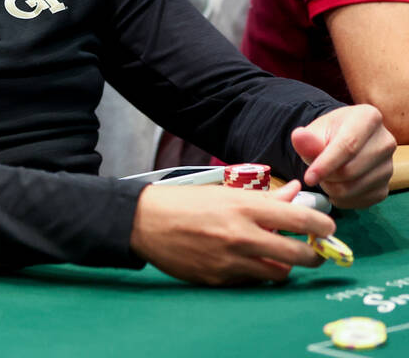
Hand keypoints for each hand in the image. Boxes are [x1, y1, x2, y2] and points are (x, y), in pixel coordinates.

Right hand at [129, 180, 333, 284]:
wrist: (144, 221)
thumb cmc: (184, 202)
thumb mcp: (224, 192)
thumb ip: (263, 197)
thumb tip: (294, 191)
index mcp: (244, 208)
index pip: (301, 219)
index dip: (323, 225)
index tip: (328, 228)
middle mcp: (241, 236)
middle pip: (299, 255)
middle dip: (314, 254)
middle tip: (314, 251)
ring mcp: (230, 261)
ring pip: (279, 272)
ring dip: (283, 265)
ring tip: (274, 254)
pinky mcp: (218, 279)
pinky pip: (250, 281)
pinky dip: (254, 272)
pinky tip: (244, 260)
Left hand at [292, 104, 395, 208]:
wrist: (343, 143)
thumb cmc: (328, 134)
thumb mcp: (315, 131)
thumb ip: (307, 138)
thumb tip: (298, 136)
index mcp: (369, 118)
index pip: (348, 147)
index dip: (325, 164)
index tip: (308, 178)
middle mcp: (385, 142)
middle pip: (351, 170)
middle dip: (326, 177)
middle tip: (314, 173)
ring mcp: (389, 166)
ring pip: (354, 188)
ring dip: (331, 188)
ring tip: (324, 177)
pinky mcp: (386, 186)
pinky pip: (360, 201)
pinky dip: (341, 198)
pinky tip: (334, 186)